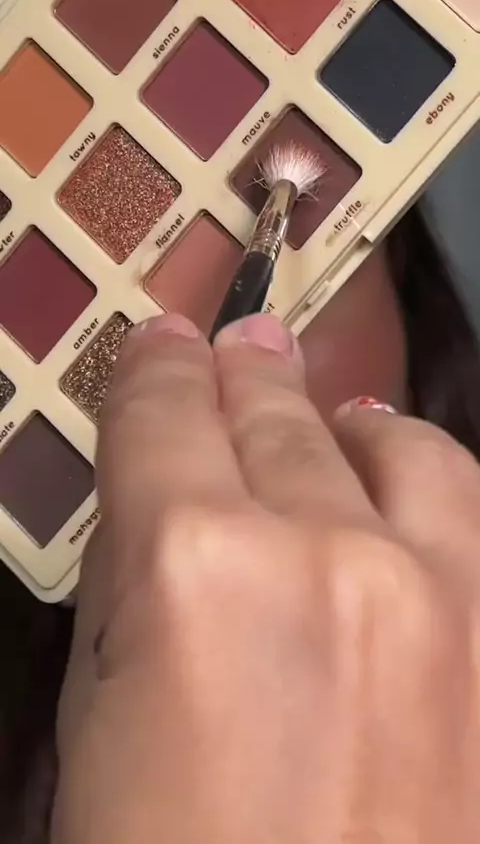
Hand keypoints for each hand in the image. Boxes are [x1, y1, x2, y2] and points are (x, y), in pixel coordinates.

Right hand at [53, 313, 479, 842]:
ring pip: (392, 444)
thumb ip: (134, 592)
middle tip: (236, 347)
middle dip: (242, 380)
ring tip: (325, 411)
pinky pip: (466, 510)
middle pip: (274, 420)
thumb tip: (161, 508)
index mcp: (194, 572)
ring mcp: (442, 592)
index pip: (163, 419)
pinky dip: (420, 478)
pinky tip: (397, 474)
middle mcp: (324, 552)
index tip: (163, 345)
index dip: (156, 374)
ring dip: (342, 421)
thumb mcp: (102, 731)